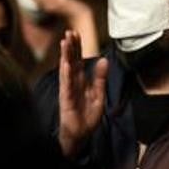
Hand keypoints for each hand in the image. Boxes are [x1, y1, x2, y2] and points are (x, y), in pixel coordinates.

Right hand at [57, 30, 107, 157]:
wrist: (80, 136)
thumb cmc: (87, 117)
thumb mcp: (99, 96)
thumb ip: (100, 79)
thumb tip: (104, 60)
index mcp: (81, 82)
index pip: (78, 60)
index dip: (77, 47)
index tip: (75, 33)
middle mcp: (72, 84)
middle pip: (71, 62)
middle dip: (70, 47)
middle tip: (69, 32)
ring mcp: (68, 91)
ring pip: (66, 70)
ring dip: (65, 56)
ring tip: (64, 43)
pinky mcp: (66, 100)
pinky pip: (66, 85)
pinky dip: (66, 74)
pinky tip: (65, 64)